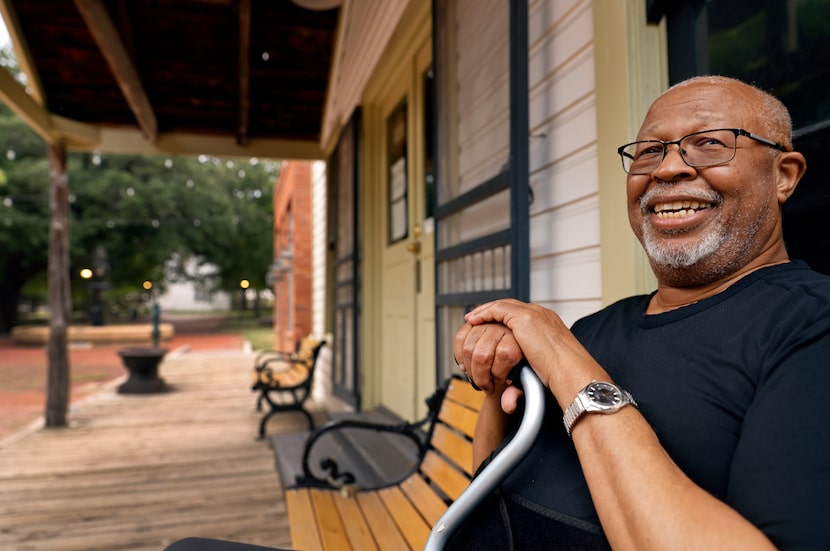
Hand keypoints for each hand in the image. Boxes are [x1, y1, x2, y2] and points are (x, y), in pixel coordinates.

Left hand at [463, 299, 598, 408]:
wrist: (570, 372)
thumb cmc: (560, 376)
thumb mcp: (535, 376)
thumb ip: (519, 382)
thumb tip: (507, 404)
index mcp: (546, 324)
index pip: (518, 314)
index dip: (500, 321)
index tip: (486, 329)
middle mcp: (539, 314)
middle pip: (508, 306)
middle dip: (489, 314)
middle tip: (473, 323)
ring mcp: (532, 314)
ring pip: (500, 306)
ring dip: (483, 314)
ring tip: (470, 321)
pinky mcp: (524, 318)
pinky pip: (497, 310)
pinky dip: (484, 314)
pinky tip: (473, 321)